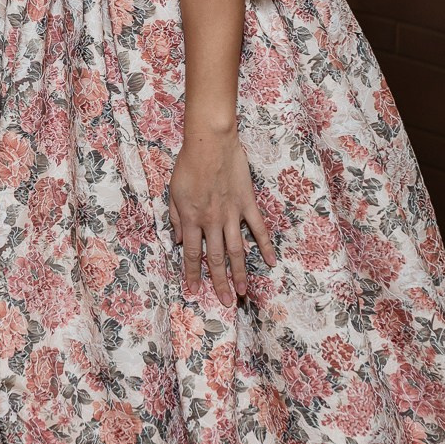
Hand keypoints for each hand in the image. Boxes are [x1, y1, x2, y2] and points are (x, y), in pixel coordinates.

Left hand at [168, 127, 276, 308]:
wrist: (210, 142)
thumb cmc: (188, 164)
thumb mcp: (173, 191)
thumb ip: (175, 217)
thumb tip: (176, 238)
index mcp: (191, 219)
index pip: (190, 254)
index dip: (192, 274)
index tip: (194, 292)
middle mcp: (211, 221)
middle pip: (215, 258)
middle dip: (219, 283)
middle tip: (226, 302)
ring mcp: (231, 214)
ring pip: (236, 250)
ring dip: (240, 273)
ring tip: (244, 292)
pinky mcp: (247, 203)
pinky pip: (258, 228)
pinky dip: (265, 245)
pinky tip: (271, 261)